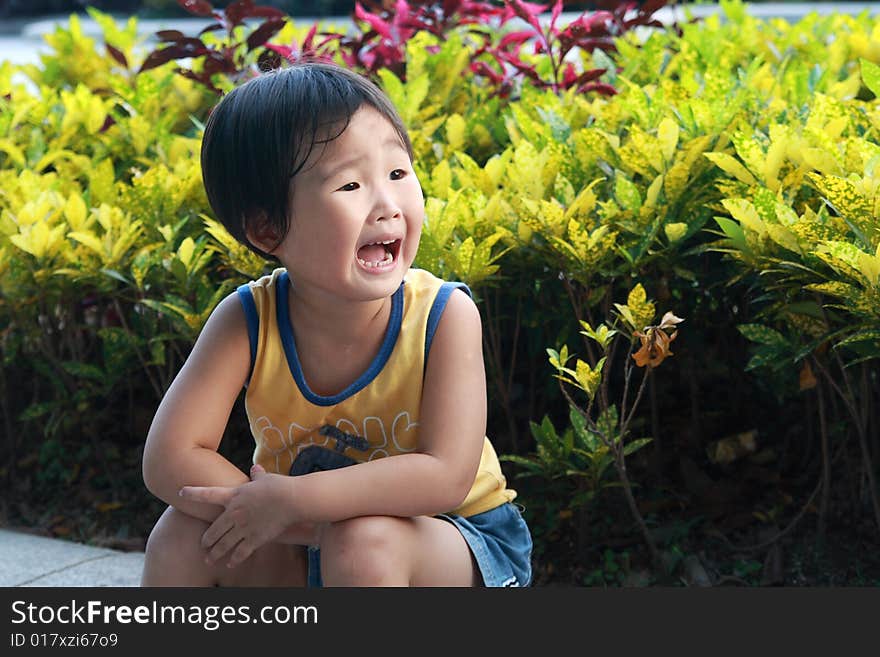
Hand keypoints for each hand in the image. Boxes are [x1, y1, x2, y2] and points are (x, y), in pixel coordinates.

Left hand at [179, 464, 295, 567]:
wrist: (292, 499)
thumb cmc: (280, 486)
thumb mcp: (265, 478)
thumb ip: (257, 475)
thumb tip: (255, 468)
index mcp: (234, 496)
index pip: (208, 494)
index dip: (194, 493)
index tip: (182, 492)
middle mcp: (234, 513)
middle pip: (214, 530)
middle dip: (206, 539)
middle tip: (203, 545)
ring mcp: (243, 527)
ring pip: (223, 544)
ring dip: (215, 553)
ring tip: (209, 559)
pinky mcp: (255, 538)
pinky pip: (240, 552)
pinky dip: (234, 559)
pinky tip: (230, 563)